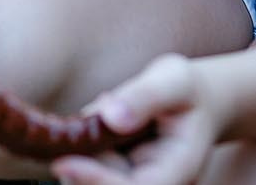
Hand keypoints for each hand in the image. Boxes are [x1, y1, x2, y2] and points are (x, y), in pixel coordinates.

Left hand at [54, 55, 221, 184]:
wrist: (194, 101)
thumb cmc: (186, 90)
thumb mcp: (174, 81)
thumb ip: (146, 96)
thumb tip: (112, 116)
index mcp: (178, 171)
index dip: (98, 181)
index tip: (62, 164)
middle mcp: (157, 182)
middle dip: (83, 159)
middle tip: (90, 111)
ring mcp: (136, 179)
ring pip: (93, 172)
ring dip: (82, 144)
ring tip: (110, 103)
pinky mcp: (119, 171)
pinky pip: (91, 159)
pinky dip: (84, 137)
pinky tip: (106, 110)